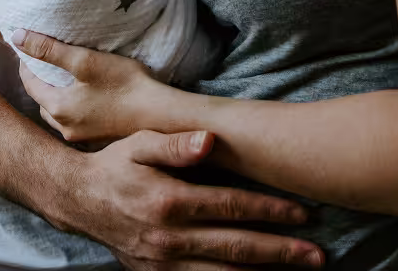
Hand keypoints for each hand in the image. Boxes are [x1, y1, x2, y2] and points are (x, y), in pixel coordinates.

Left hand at [15, 28, 152, 141]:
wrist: (161, 116)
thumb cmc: (125, 85)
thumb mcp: (85, 60)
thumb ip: (49, 49)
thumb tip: (17, 37)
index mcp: (58, 109)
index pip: (29, 83)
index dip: (26, 63)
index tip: (28, 47)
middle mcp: (65, 128)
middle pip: (42, 100)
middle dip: (39, 81)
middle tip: (43, 61)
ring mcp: (81, 137)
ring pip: (58, 113)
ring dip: (55, 96)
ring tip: (63, 78)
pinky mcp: (97, 140)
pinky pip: (75, 121)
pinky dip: (72, 107)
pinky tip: (84, 97)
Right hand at [58, 131, 322, 267]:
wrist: (79, 201)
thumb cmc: (115, 165)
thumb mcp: (139, 144)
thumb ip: (175, 143)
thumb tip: (210, 140)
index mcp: (170, 201)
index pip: (231, 207)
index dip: (269, 210)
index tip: (303, 213)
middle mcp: (171, 238)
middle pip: (237, 248)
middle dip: (282, 251)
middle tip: (318, 254)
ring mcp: (165, 263)